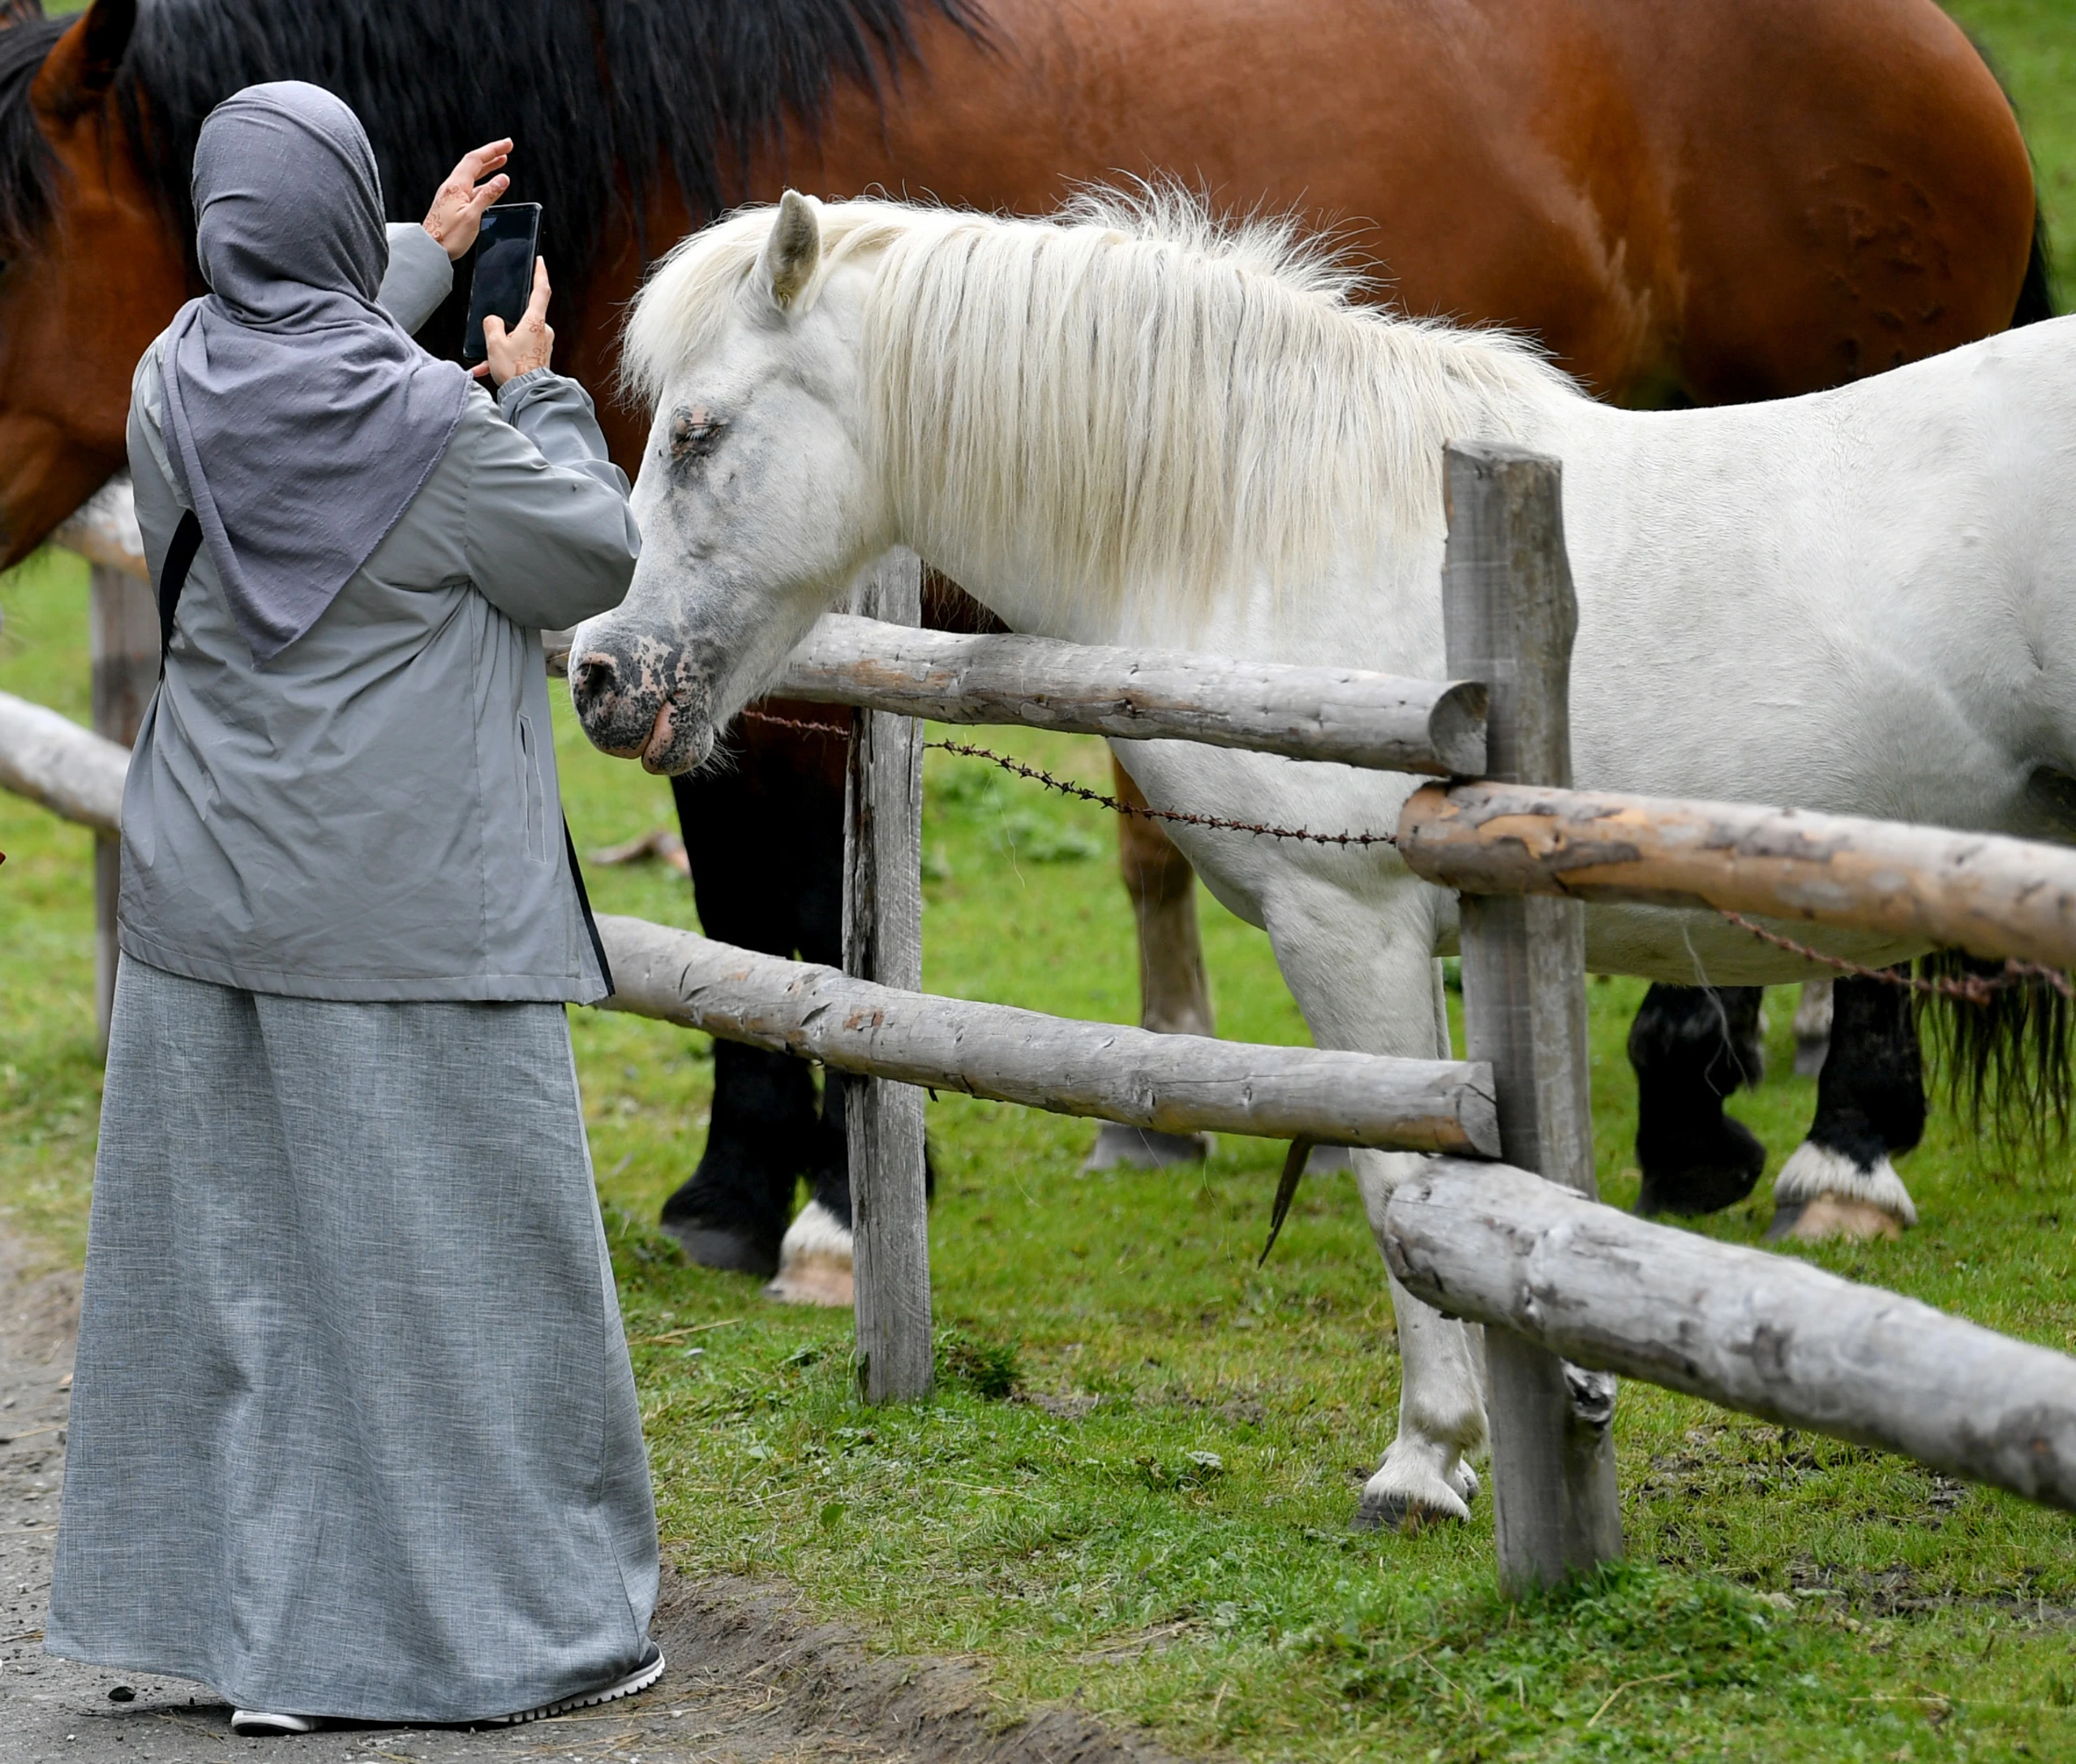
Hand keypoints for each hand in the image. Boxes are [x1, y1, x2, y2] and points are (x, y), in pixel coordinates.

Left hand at [422, 138, 512, 260]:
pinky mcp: (451, 204)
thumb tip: (503, 179)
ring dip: (487, 168)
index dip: (493, 150)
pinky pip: (469, 187)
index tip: (507, 144)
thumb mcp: (473, 216)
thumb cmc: (448, 236)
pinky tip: (488, 187)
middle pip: (473, 164)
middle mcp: (452, 186)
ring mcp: (451, 195)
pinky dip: (482, 182)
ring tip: (500, 163)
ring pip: (472, 175)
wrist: (429, 249)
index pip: (476, 159)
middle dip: (491, 155)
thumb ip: (488, 196)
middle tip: (506, 149)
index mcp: (457, 186)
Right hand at [476, 257, 553, 385]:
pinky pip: (519, 352)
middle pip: (522, 319)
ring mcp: (543, 345)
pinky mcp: (540, 357)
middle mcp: (543, 331)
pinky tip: (488, 369)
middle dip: (506, 328)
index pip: (541, 291)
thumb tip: (494, 322)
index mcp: (535, 322)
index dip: (540, 274)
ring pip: (518, 338)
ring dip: (502, 348)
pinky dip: (504, 359)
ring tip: (488, 361)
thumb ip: (492, 325)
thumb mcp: (494, 343)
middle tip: (495, 341)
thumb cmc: (514, 369)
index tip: (540, 261)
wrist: (527, 396)